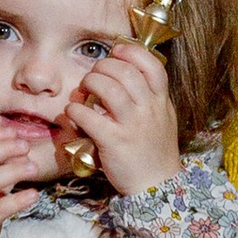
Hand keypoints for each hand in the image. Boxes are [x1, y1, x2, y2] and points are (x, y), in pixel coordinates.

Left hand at [65, 41, 185, 195]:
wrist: (157, 185)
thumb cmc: (155, 151)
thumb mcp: (163, 118)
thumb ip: (151, 96)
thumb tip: (130, 71)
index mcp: (161, 101)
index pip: (152, 65)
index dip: (131, 52)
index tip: (116, 52)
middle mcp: (148, 110)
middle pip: (124, 72)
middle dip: (103, 67)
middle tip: (93, 75)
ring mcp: (131, 126)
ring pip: (107, 88)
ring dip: (89, 83)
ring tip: (83, 90)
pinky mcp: (113, 142)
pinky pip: (89, 116)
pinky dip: (76, 110)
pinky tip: (74, 112)